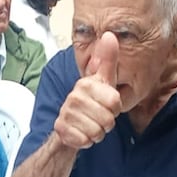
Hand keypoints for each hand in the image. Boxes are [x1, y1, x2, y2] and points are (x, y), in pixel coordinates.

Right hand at [54, 32, 121, 149]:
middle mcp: (74, 96)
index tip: (106, 104)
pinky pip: (85, 141)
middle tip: (98, 117)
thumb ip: (108, 60)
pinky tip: (82, 133)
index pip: (115, 102)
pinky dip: (87, 141)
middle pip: (107, 119)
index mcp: (86, 84)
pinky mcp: (61, 128)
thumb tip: (110, 35)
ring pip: (97, 132)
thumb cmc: (91, 102)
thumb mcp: (103, 81)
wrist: (69, 125)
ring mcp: (66, 112)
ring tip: (90, 125)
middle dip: (107, 123)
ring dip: (97, 133)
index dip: (115, 108)